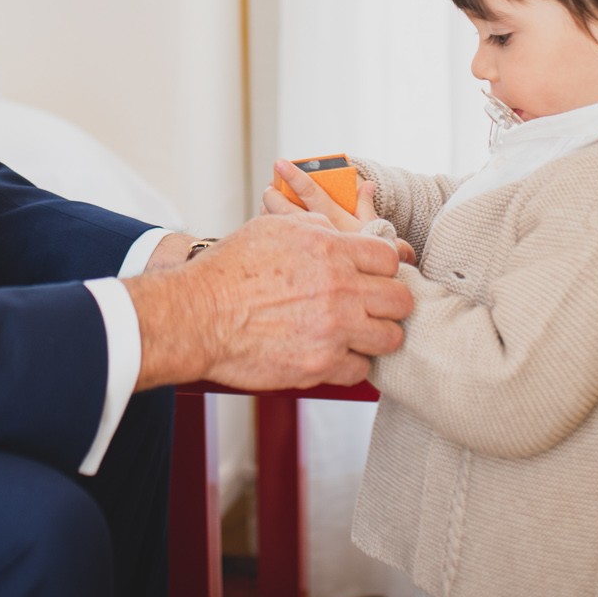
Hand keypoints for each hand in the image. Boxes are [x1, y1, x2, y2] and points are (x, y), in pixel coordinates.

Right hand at [122, 215, 412, 391]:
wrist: (197, 315)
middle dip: (388, 303)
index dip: (382, 268)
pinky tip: (331, 354)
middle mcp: (340, 289)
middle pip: (400, 299)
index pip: (389, 258)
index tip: (370, 277)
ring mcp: (334, 329)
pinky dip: (348, 364)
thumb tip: (336, 231)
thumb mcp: (273, 228)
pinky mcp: (321, 366)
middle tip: (370, 307)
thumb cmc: (229, 269)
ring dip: (375, 336)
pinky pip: (359, 369)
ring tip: (356, 334)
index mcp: (331, 250)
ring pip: (389, 337)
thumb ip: (314, 227)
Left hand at [263, 161, 415, 265]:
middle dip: (274, 195)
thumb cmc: (371, 256)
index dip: (294, 177)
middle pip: (286, 209)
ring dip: (270, 211)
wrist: (369, 289)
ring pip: (278, 226)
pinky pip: (278, 244)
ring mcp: (305, 250)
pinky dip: (271, 231)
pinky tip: (271, 227)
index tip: (280, 163)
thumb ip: (366, 206)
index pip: (311, 193)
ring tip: (269, 203)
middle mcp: (318, 235)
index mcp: (335, 220)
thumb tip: (367, 184)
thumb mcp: (374, 230)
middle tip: (270, 188)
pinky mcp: (296, 263)